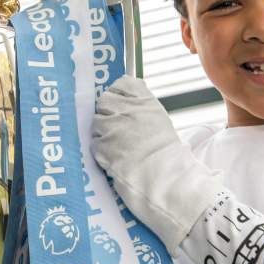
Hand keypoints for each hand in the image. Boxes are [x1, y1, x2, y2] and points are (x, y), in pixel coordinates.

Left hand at [92, 75, 223, 253]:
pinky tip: (116, 158)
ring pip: (96, 122)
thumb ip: (141, 108)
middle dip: (108, 112)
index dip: (119, 94)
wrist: (167, 180)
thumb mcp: (159, 121)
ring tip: (118, 146)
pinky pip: (94, 143)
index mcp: (145, 100)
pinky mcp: (102, 146)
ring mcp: (112, 127)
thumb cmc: (168, 154)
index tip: (123, 105)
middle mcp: (127, 109)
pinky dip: (102, 150)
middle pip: (104, 100)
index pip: (121, 83)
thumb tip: (125, 102)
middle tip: (118, 129)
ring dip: (103, 132)